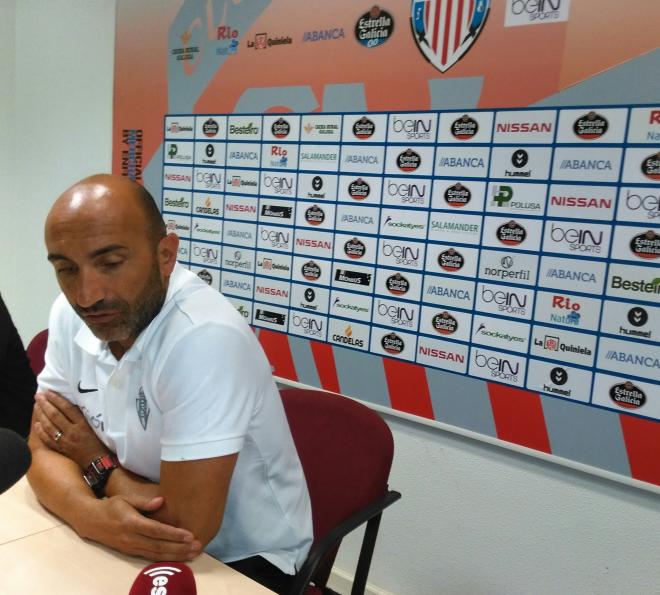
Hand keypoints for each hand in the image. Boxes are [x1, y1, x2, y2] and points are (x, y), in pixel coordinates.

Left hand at [33, 390, 107, 467]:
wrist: (97, 461)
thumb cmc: (98, 441)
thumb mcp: (94, 426)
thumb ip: (82, 417)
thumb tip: (70, 405)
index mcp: (82, 424)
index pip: (67, 409)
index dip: (56, 399)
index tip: (48, 392)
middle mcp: (73, 431)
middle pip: (56, 416)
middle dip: (45, 405)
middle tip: (38, 396)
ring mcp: (65, 441)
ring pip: (50, 426)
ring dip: (41, 415)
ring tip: (36, 406)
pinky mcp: (61, 449)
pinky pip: (48, 439)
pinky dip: (41, 431)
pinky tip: (37, 424)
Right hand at [81, 493, 202, 560]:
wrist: (91, 521)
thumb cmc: (112, 506)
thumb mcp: (126, 498)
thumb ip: (144, 501)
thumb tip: (161, 501)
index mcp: (131, 522)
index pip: (156, 530)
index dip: (173, 534)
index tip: (189, 535)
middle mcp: (131, 538)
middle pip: (159, 546)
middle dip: (179, 548)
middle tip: (197, 547)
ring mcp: (130, 547)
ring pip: (155, 555)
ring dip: (175, 556)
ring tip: (192, 554)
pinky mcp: (130, 552)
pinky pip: (150, 558)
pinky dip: (164, 559)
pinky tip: (178, 558)